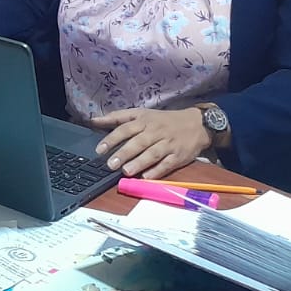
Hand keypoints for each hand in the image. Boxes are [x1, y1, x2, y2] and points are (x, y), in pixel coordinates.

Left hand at [89, 108, 209, 178]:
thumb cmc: (163, 120)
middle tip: (111, 164)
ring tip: (126, 172)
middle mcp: (155, 132)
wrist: (197, 124)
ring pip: (152, 154)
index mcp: (144, 121)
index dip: (112, 139)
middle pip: (138, 142)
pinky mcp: (179, 156)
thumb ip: (117, 117)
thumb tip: (94, 120)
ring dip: (139, 163)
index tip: (99, 150)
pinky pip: (167, 164)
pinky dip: (157, 171)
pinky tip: (147, 177)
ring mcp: (168, 144)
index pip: (125, 129)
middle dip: (124, 153)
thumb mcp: (141, 113)